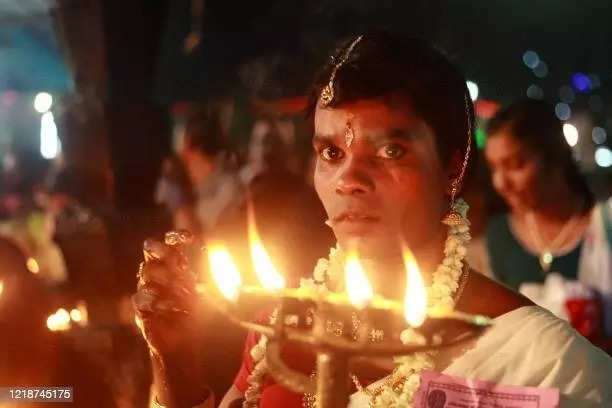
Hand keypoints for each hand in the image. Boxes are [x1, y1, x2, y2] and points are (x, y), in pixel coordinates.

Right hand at [132, 231, 210, 405]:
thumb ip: (212, 274)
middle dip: (159, 248)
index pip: (171, 242)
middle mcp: (159, 273)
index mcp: (175, 264)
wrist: (188, 344)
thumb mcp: (209, 291)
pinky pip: (139, 298)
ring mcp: (149, 290)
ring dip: (163, 277)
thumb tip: (222, 255)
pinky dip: (151, 300)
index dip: (176, 236)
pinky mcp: (142, 310)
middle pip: (150, 250)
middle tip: (170, 252)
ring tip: (181, 289)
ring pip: (145, 272)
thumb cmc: (199, 313)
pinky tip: (166, 306)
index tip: (189, 238)